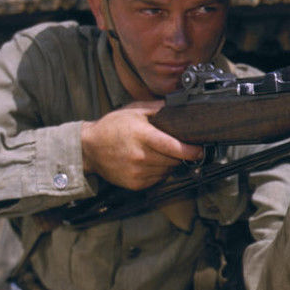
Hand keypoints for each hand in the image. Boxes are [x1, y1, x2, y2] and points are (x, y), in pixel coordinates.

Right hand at [80, 102, 204, 190]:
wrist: (89, 148)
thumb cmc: (111, 127)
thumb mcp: (134, 111)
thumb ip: (158, 108)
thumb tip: (180, 105)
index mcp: (142, 136)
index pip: (174, 147)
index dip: (191, 150)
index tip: (200, 150)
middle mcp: (140, 156)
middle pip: (173, 160)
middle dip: (179, 154)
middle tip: (175, 147)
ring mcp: (137, 172)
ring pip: (167, 171)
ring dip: (169, 164)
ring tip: (158, 153)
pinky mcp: (134, 184)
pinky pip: (157, 180)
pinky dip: (159, 172)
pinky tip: (150, 162)